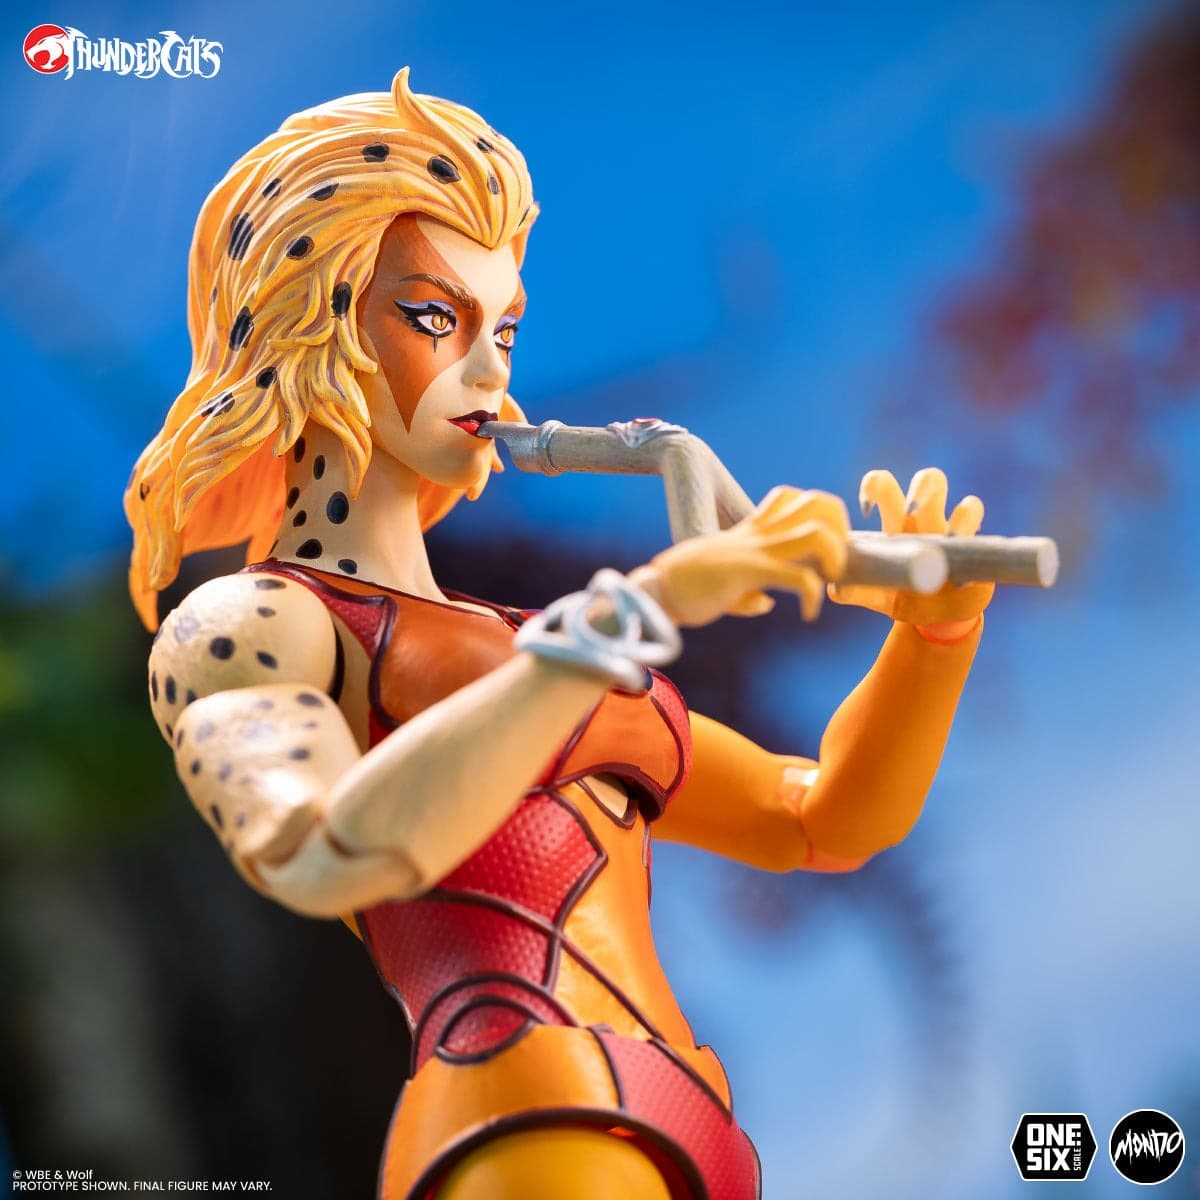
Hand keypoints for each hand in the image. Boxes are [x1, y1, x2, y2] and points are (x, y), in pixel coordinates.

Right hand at [635, 486, 849, 627]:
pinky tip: (808, 615)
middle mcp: (757, 534)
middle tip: (834, 561)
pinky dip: (815, 598)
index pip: (790, 500)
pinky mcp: (752, 572)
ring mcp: (756, 550)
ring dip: (836, 556)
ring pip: (816, 533)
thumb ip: (748, 590)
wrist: (654, 591)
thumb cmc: (681, 590)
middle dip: (841, 528)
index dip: (816, 518)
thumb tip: (766, 602)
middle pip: (816, 502)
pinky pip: (801, 579)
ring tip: (829, 581)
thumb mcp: (720, 586)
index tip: (819, 552)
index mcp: (749, 532)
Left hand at [828, 467, 993, 635]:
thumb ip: (854, 591)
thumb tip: (836, 590)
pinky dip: (977, 555)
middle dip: (923, 487)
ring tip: (945, 539)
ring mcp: (956, 534)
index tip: (866, 508)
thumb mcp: (875, 594)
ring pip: (969, 506)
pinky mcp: (978, 554)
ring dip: (961, 518)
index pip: (885, 486)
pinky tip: (960, 578)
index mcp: (897, 522)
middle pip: (931, 481)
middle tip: (910, 510)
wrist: (934, 618)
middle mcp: (928, 520)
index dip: (876, 485)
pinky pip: (991, 549)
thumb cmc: (901, 594)